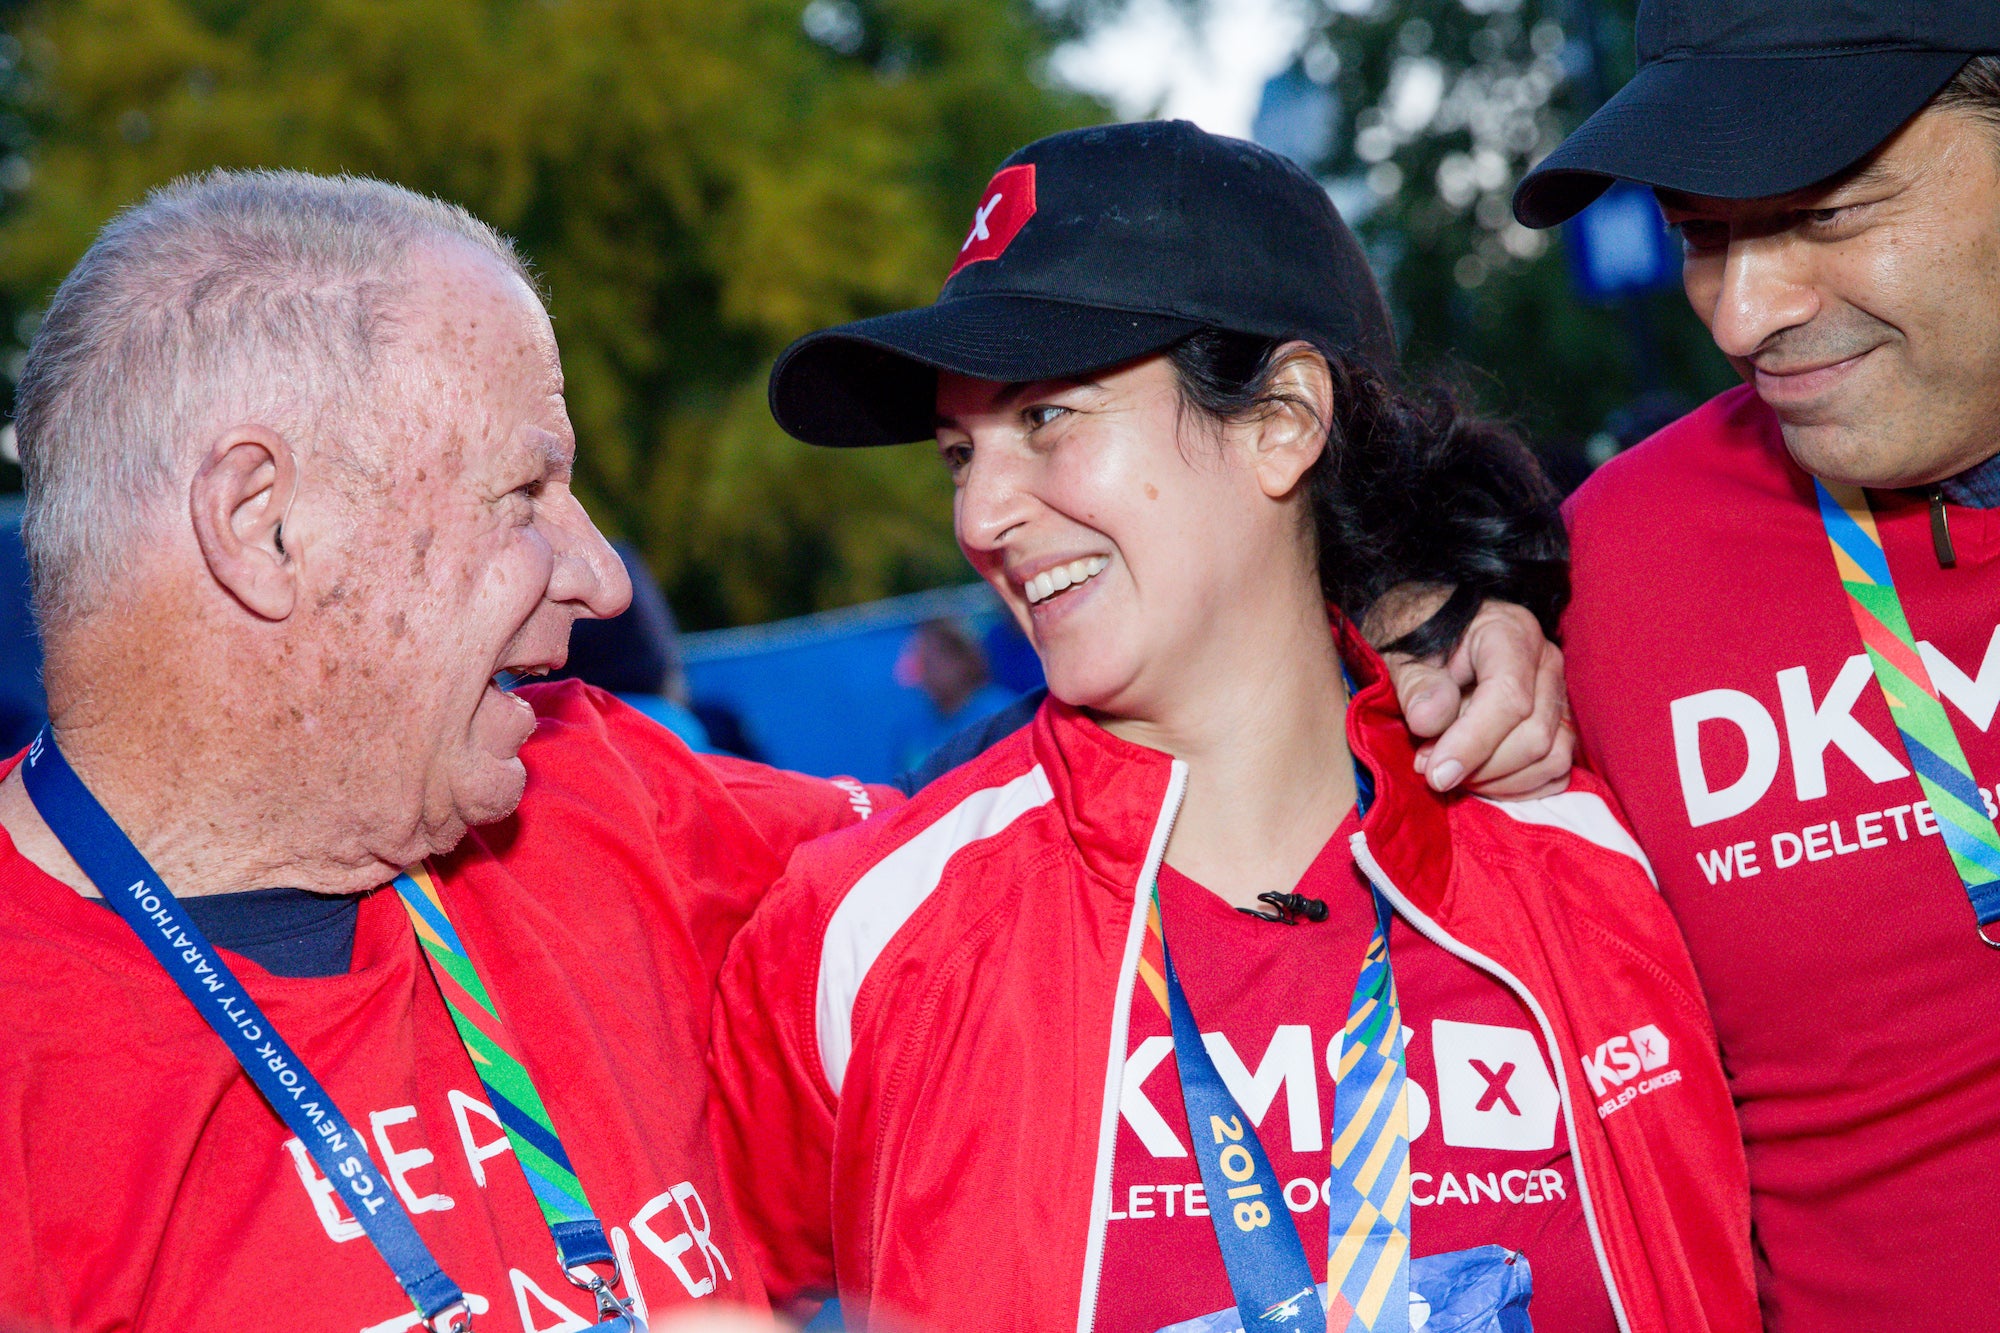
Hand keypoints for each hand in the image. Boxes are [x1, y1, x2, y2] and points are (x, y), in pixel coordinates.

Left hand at [1381, 600, 1573, 798]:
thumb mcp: (1404, 658)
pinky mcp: (1560, 724)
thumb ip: (1416, 686)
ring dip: (1499, 781)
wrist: (1435, 640)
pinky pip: (1556, 771)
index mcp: (1509, 633)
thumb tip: (1428, 721)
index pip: (1509, 697)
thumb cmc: (1420, 646)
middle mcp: (1545, 662)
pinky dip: (1518, 787)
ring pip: (1552, 757)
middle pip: (1534, 735)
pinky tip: (1479, 779)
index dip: (1473, 743)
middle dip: (1480, 767)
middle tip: (1432, 768)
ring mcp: (1558, 695)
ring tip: (1453, 771)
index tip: (1436, 773)